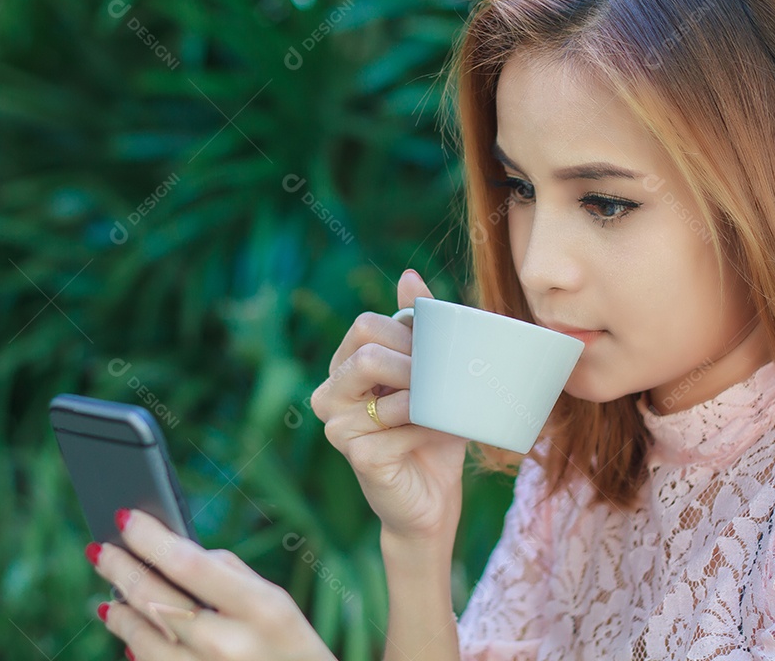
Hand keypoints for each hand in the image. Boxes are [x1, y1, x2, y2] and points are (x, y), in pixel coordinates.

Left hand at [87, 508, 336, 660]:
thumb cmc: (290, 645)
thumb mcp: (277, 602)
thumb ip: (230, 574)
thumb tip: (175, 554)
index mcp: (260, 609)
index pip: (190, 564)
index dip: (150, 538)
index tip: (125, 517)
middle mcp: (230, 646)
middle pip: (156, 600)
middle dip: (121, 569)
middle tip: (99, 549)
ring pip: (142, 639)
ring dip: (119, 612)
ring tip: (108, 595)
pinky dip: (134, 646)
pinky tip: (129, 631)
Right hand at [309, 269, 467, 541]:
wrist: (433, 499)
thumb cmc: (431, 432)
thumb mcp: (430, 373)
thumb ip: (417, 325)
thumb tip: (408, 275)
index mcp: (342, 367)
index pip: (365, 326)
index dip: (406, 334)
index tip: (433, 353)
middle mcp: (328, 394)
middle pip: (367, 353)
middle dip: (414, 363)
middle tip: (440, 381)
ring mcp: (337, 427)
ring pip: (387, 388)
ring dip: (429, 398)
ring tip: (445, 410)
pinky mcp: (358, 456)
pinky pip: (404, 424)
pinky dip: (432, 428)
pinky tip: (438, 438)